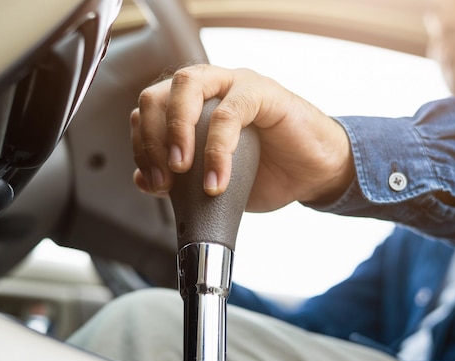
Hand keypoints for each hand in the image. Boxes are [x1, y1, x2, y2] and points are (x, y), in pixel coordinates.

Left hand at [130, 64, 354, 211]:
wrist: (312, 175)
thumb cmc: (265, 174)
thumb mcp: (210, 183)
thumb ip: (177, 180)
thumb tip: (142, 179)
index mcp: (191, 107)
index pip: (149, 112)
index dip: (142, 145)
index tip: (152, 182)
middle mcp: (209, 88)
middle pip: (160, 93)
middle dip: (152, 137)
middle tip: (163, 177)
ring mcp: (235, 84)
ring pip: (188, 85)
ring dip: (176, 129)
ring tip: (181, 168)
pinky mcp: (263, 92)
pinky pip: (230, 112)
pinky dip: (217, 149)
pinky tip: (217, 180)